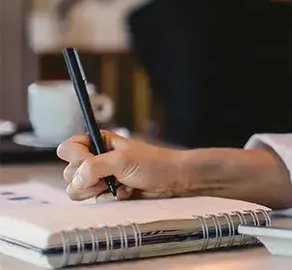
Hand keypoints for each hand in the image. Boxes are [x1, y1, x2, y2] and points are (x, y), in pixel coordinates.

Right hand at [57, 131, 183, 200]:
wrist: (172, 180)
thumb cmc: (152, 164)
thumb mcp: (123, 160)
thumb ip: (95, 166)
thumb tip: (76, 181)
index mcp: (97, 143)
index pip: (67, 149)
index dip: (76, 158)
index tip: (90, 162)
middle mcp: (94, 159)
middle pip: (68, 173)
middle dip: (87, 179)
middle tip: (109, 176)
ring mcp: (98, 177)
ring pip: (76, 190)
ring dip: (97, 190)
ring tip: (118, 184)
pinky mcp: (105, 192)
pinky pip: (93, 200)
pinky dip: (108, 197)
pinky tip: (125, 191)